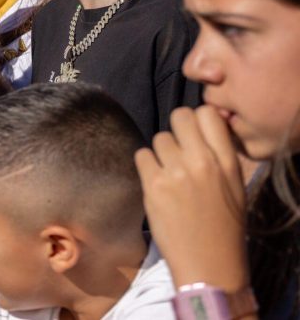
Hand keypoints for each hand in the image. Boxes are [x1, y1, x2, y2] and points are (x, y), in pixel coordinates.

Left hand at [135, 106, 249, 291]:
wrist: (209, 263)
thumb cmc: (224, 227)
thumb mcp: (234, 186)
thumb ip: (219, 155)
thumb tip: (200, 129)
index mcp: (227, 161)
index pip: (207, 114)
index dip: (197, 119)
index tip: (194, 133)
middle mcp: (202, 162)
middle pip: (179, 117)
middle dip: (176, 129)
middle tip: (177, 149)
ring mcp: (176, 172)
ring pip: (159, 138)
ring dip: (161, 151)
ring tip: (168, 172)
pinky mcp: (154, 186)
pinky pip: (142, 155)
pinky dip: (146, 165)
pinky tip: (155, 182)